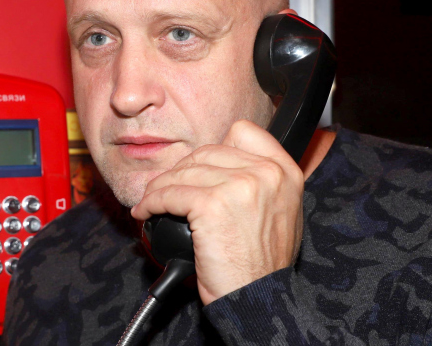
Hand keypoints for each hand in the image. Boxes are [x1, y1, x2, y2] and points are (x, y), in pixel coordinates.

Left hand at [130, 120, 303, 304]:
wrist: (258, 299)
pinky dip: (152, 202)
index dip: (216, 148)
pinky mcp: (211, 204)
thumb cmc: (262, 265)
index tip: (200, 166)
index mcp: (285, 171)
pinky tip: (147, 212)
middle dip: (181, 171)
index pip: (243, 132)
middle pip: (206, 152)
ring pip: (184, 172)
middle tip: (166, 189)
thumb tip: (224, 166)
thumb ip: (261, 183)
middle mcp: (266, 173)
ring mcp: (239, 186)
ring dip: (161, 187)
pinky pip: (170, 194)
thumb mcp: (281, 212)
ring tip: (152, 201)